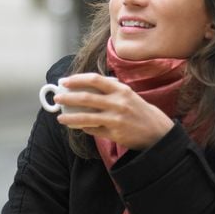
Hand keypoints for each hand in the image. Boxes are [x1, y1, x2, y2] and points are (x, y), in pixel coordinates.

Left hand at [55, 73, 173, 149]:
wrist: (157, 131)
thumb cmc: (139, 110)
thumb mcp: (128, 94)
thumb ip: (110, 90)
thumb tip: (85, 87)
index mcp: (121, 89)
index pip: (95, 80)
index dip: (77, 80)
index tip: (65, 81)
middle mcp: (118, 103)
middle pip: (87, 98)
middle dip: (68, 98)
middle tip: (57, 98)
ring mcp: (116, 119)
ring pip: (87, 118)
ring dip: (70, 118)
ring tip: (60, 118)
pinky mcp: (115, 134)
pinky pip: (94, 130)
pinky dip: (84, 128)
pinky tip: (78, 127)